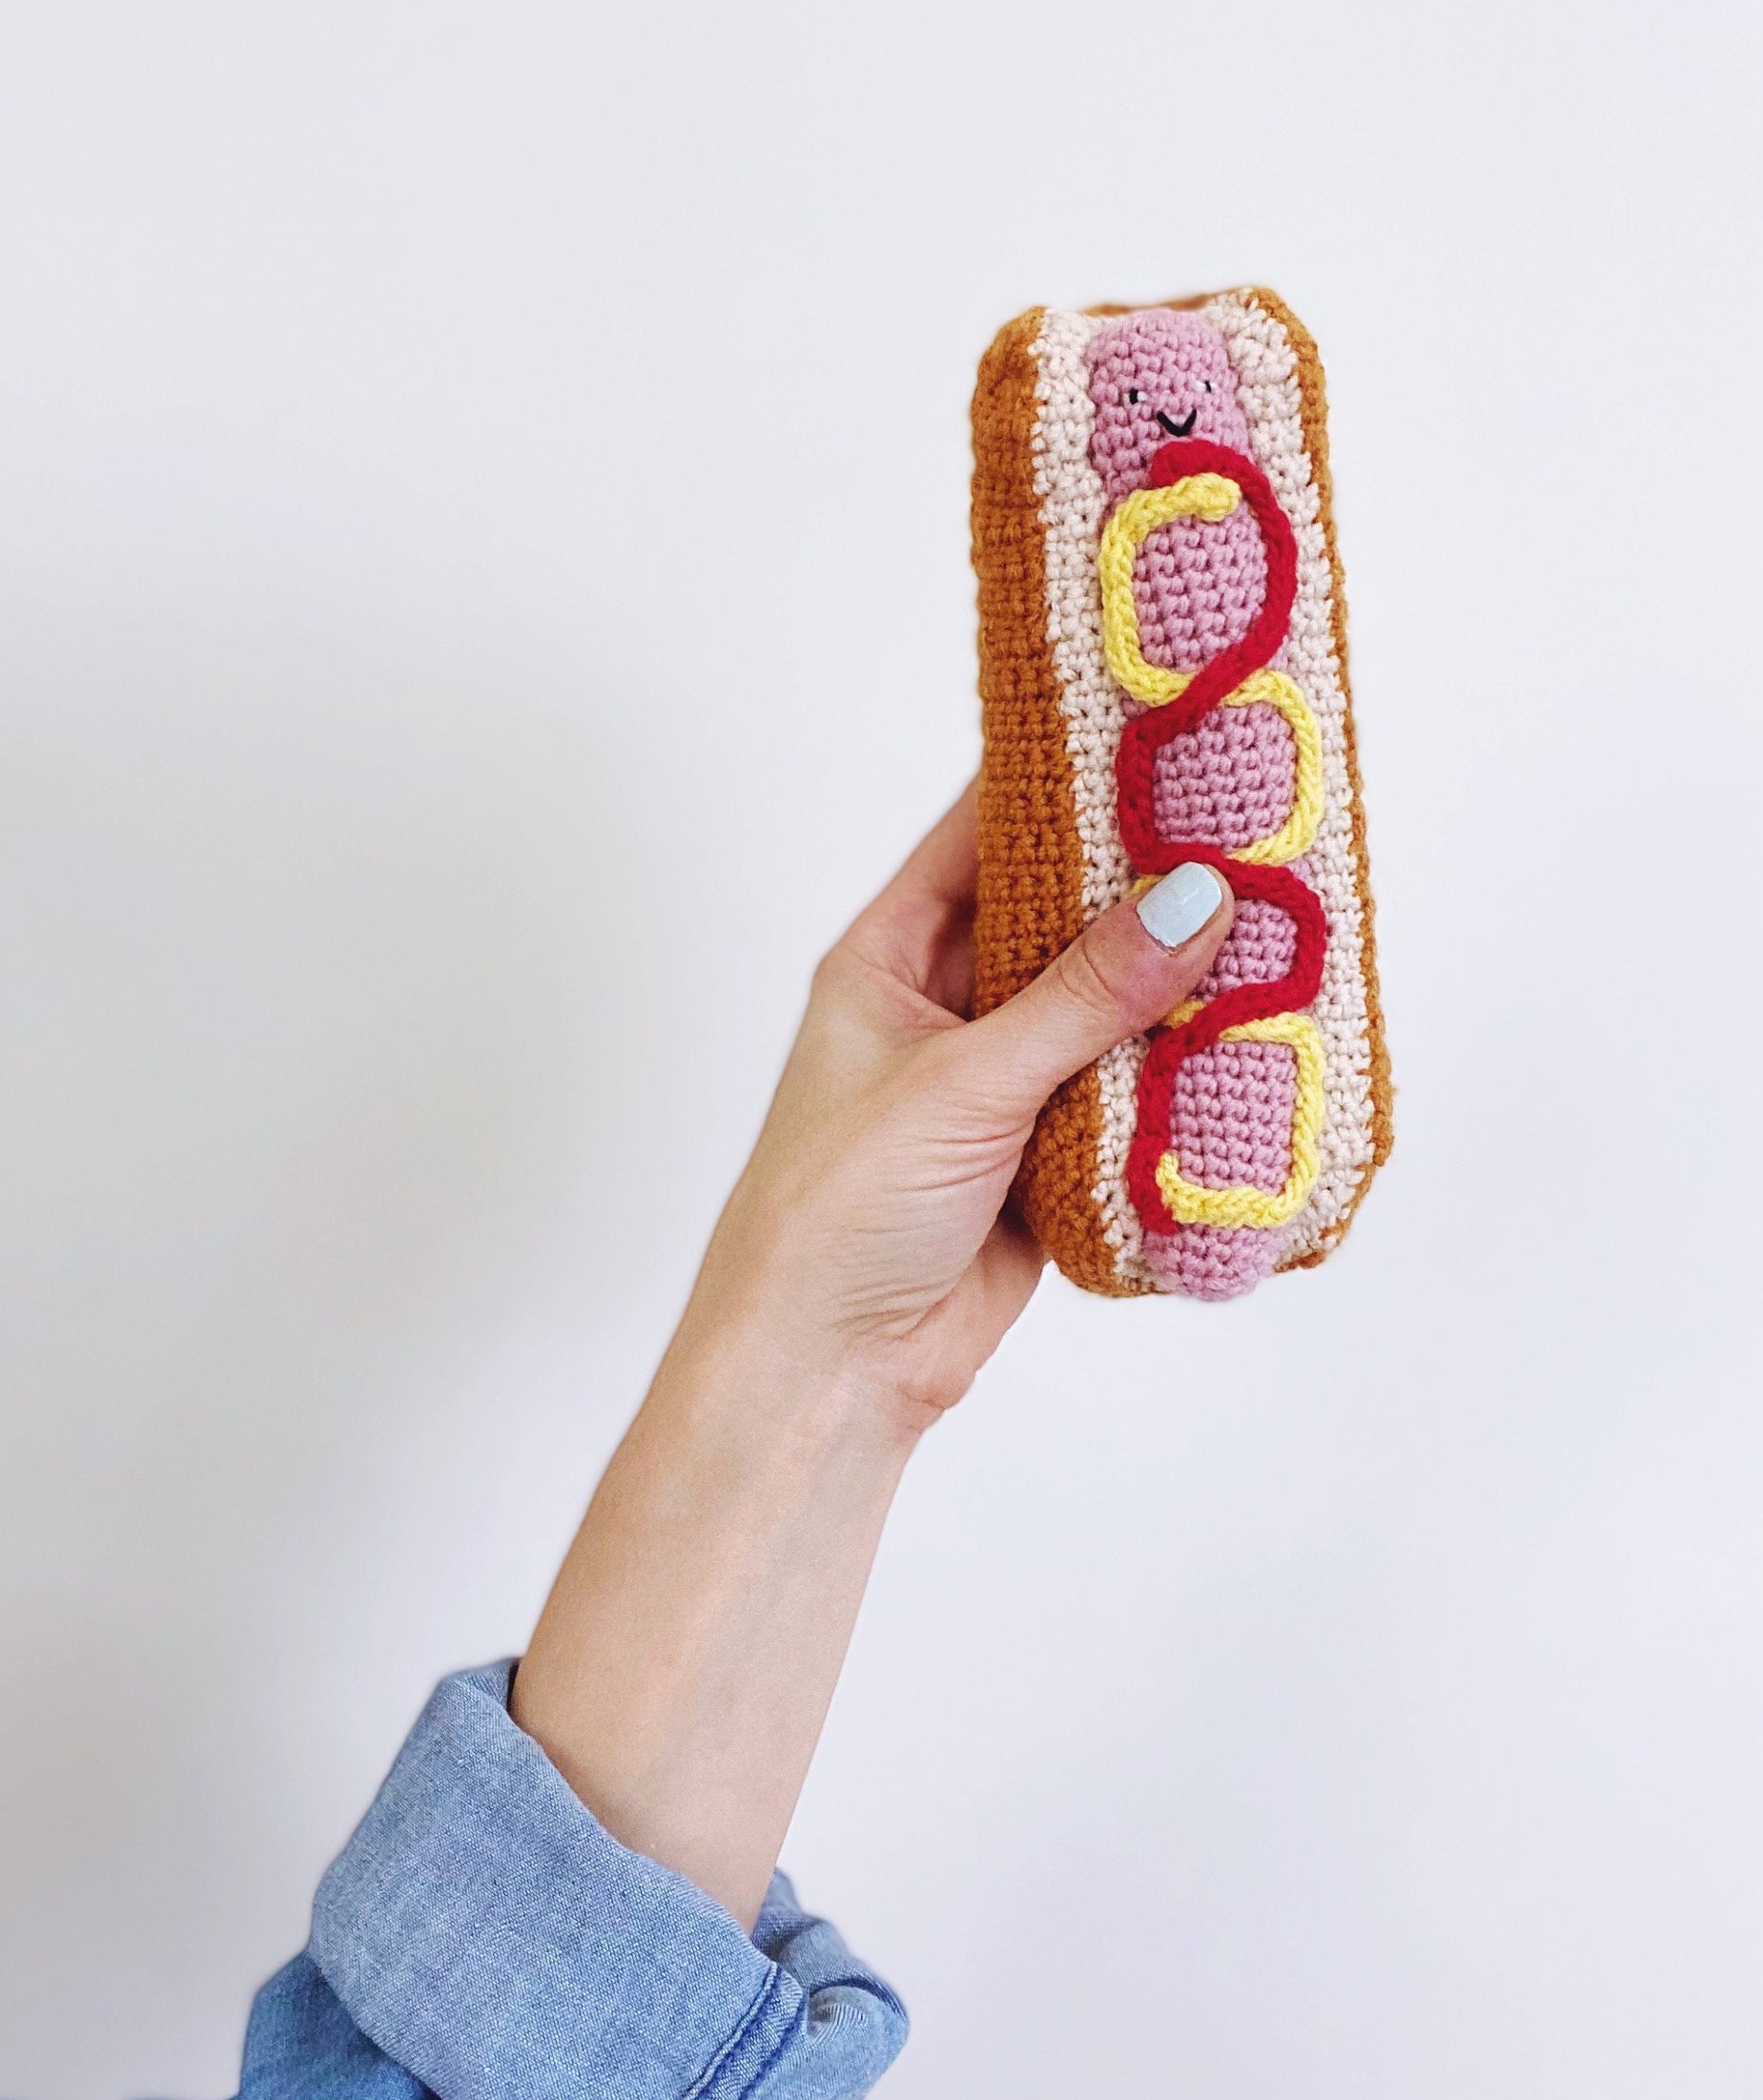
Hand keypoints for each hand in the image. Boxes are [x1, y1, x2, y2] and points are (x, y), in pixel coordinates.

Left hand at [513, 784, 1233, 1922]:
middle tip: (1244, 823)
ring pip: (1101, 1006)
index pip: (978, 834)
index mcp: (886, 959)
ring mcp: (998, 1083)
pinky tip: (1250, 1030)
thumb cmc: (838, 1211)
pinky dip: (1176, 1068)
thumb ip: (1083, 995)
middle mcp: (942, 1009)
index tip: (1147, 728)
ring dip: (1170, 980)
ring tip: (1273, 916)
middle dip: (1140, 882)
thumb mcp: (963, 1083)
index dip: (1057, 779)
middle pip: (1057, 918)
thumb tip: (1192, 900)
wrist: (827, 1371)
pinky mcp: (1044, 1156)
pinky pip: (1123, 1088)